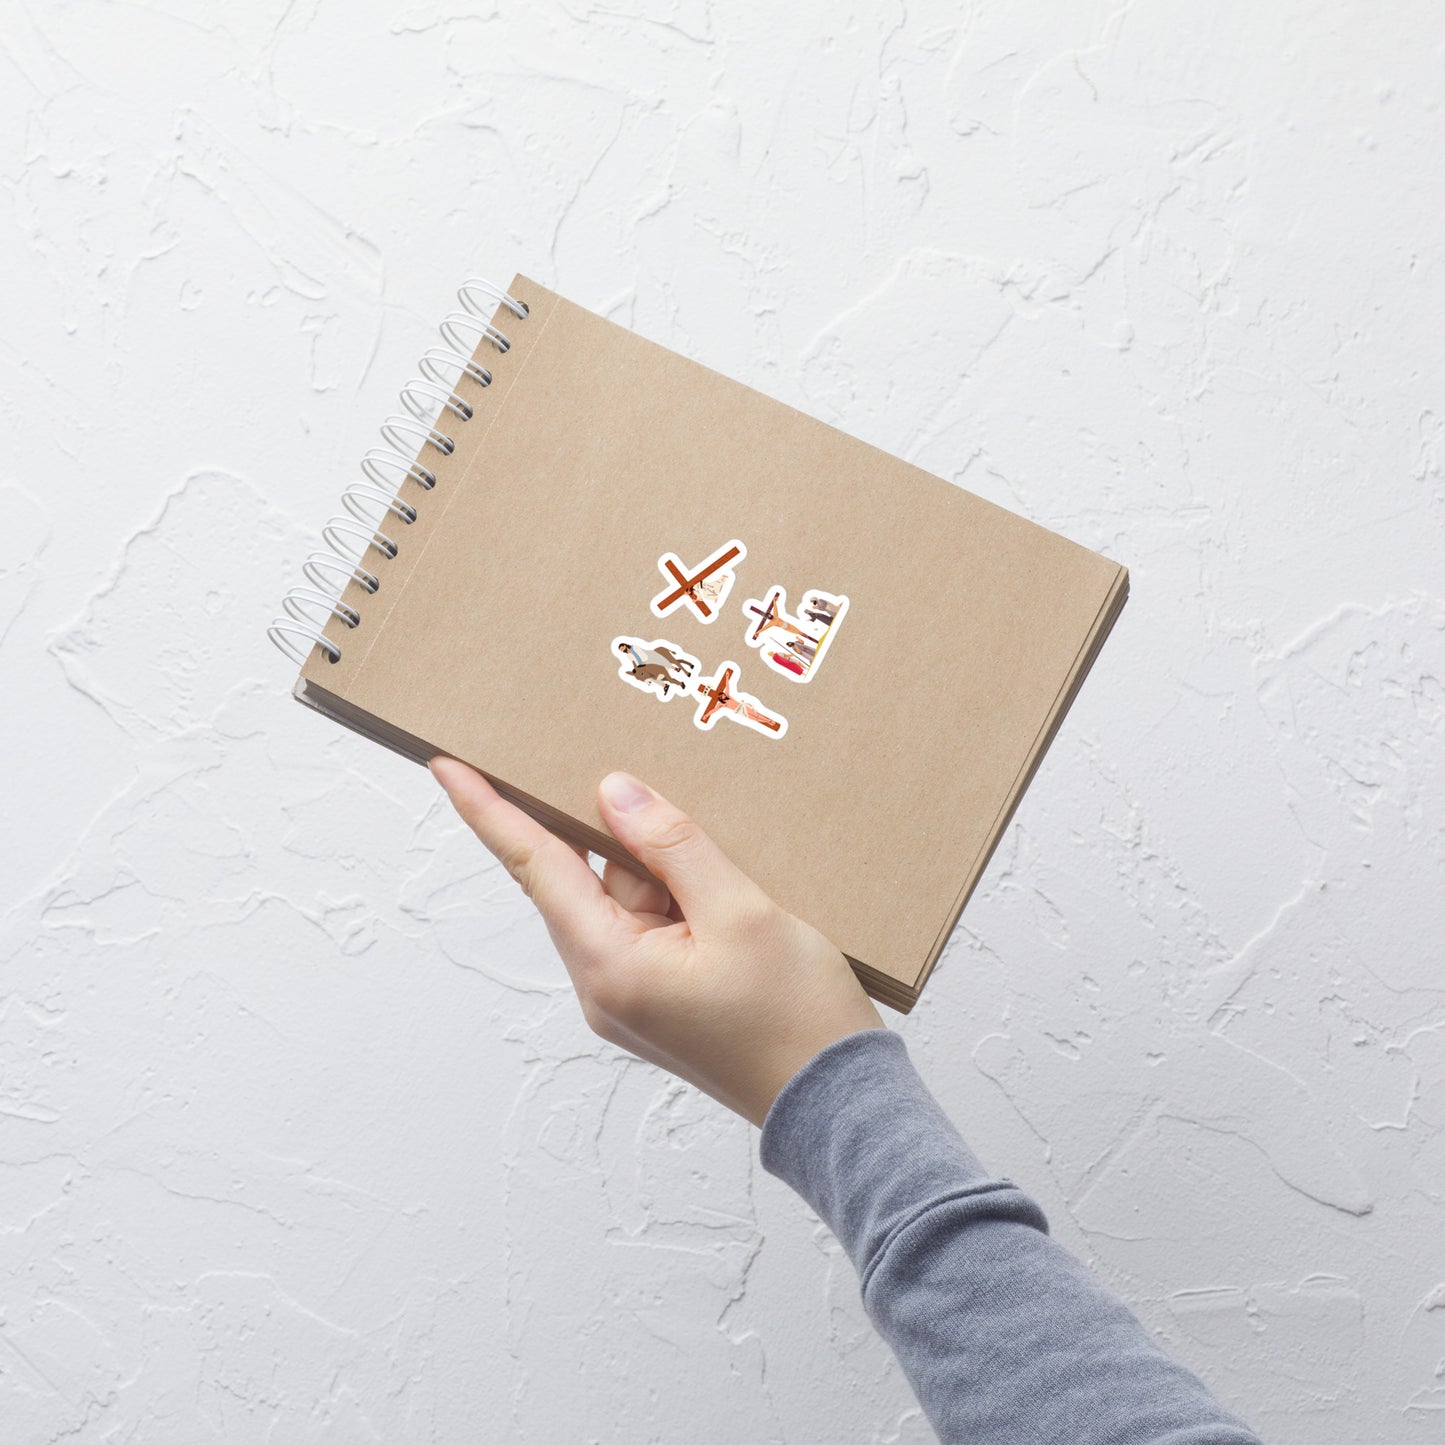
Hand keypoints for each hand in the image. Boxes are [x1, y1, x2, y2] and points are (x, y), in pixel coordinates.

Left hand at [429, 759, 885, 1126]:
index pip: (536, 867)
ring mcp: (631, 998)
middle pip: (588, 879)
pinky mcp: (661, 1001)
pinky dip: (680, 898)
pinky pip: (652, 926)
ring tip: (735, 876)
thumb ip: (673, 846)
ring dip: (668, 871)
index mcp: (610, 966)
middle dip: (625, 836)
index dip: (490, 811)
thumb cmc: (796, 1019)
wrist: (838, 1108)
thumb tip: (613, 794)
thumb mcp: (741, 913)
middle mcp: (604, 986)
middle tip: (654, 786)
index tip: (448, 765)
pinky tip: (729, 893)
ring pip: (627, 900)